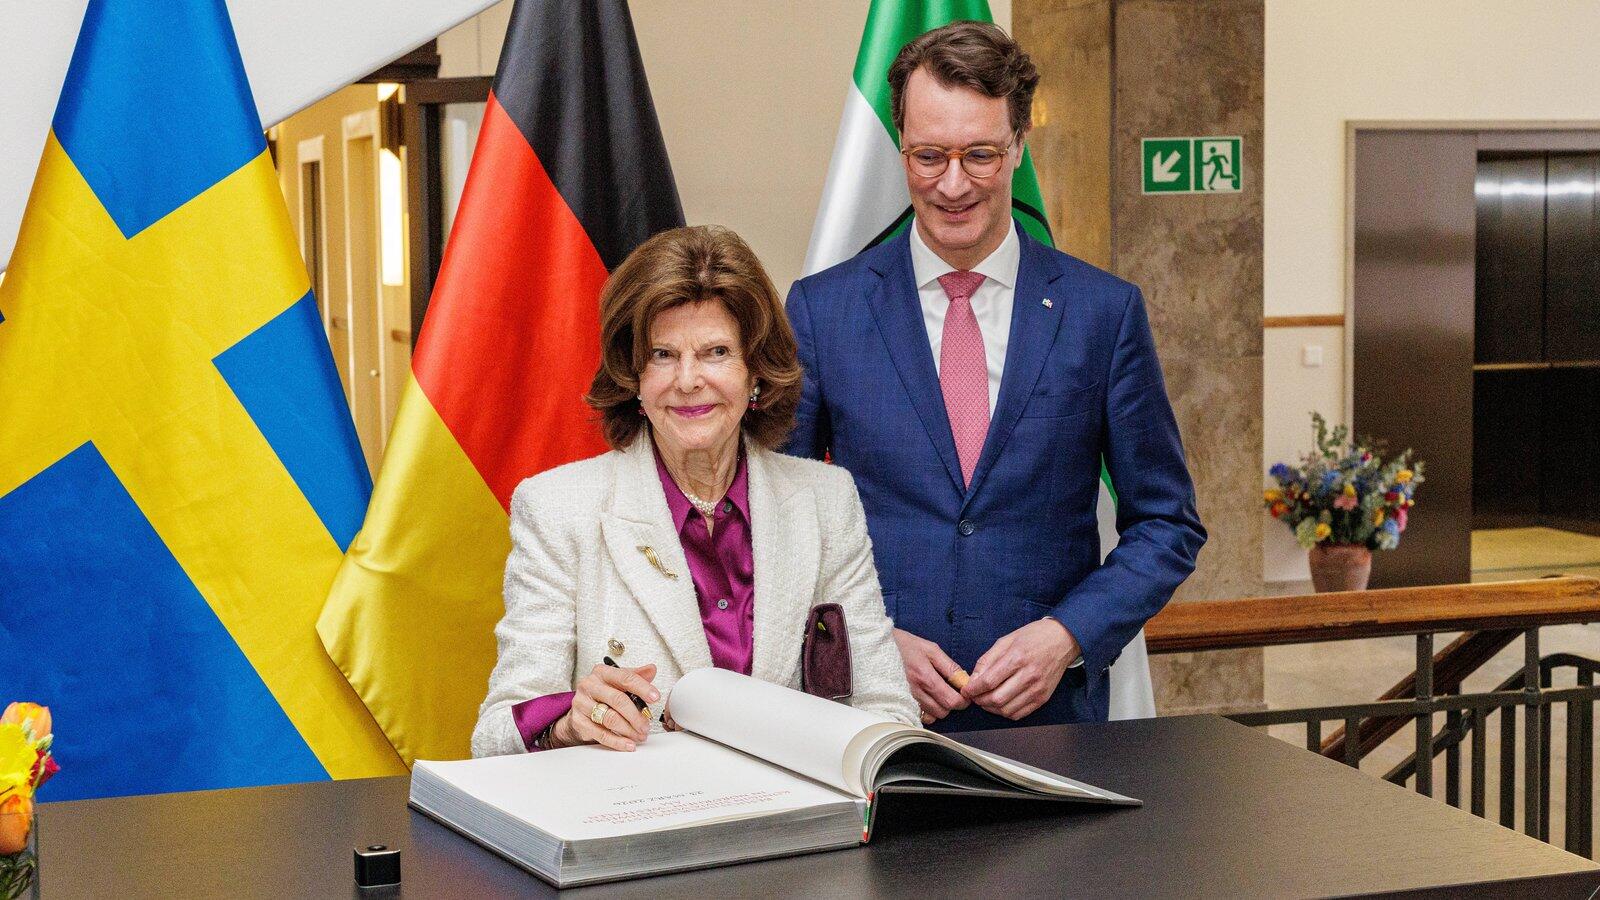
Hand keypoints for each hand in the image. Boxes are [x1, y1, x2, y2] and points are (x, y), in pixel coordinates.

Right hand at [553, 663, 659, 750]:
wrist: (581, 707)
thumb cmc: (603, 693)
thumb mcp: (618, 681)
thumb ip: (636, 676)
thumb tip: (651, 670)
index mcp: (602, 672)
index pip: (625, 677)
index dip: (643, 688)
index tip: (655, 697)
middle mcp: (589, 685)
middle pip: (618, 700)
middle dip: (636, 715)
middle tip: (646, 725)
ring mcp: (582, 703)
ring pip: (610, 718)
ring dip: (629, 730)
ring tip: (640, 735)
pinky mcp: (578, 721)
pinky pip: (601, 734)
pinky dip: (617, 741)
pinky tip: (628, 744)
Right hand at [891, 628, 968, 723]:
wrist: (879, 647)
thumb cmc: (905, 645)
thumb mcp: (931, 649)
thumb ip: (949, 667)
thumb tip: (964, 681)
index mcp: (925, 677)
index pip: (951, 701)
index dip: (963, 700)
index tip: (964, 693)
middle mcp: (915, 692)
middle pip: (942, 711)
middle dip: (951, 704)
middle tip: (952, 691)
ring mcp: (906, 699)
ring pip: (932, 716)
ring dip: (939, 708)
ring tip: (938, 694)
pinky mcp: (900, 702)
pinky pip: (919, 716)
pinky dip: (927, 711)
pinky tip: (927, 699)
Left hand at [961, 619, 1078, 719]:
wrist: (1062, 640)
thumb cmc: (1034, 637)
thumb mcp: (1006, 640)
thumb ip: (987, 660)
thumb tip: (973, 679)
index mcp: (1018, 658)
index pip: (989, 681)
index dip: (973, 689)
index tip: (966, 690)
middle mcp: (1029, 675)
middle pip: (997, 699)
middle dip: (980, 701)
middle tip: (974, 696)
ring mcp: (1037, 689)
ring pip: (1007, 710)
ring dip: (991, 708)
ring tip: (986, 700)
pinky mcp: (1043, 698)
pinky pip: (1019, 714)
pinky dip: (1005, 713)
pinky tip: (1001, 704)